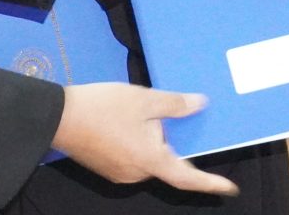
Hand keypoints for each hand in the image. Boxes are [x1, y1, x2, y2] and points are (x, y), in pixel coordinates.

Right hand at [53, 83, 237, 195]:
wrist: (59, 117)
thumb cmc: (104, 107)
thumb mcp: (144, 99)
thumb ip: (175, 104)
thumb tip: (200, 105)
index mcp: (150, 160)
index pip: (187, 177)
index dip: (211, 184)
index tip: (230, 188)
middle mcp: (137, 173)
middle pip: (165, 161)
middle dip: (169, 141)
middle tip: (164, 115)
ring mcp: (120, 174)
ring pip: (147, 158)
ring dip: (150, 140)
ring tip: (139, 113)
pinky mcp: (107, 168)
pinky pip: (132, 158)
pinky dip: (137, 143)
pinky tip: (126, 122)